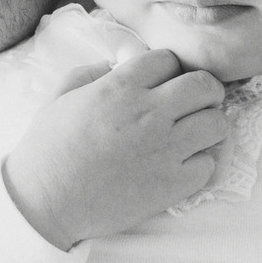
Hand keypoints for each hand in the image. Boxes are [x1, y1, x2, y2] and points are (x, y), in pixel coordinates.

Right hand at [1, 49, 227, 250]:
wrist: (44, 204)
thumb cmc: (47, 150)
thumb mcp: (60, 97)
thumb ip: (91, 72)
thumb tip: (116, 62)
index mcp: (120, 88)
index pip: (168, 59)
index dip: (169, 69)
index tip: (165, 83)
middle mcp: (148, 113)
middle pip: (204, 85)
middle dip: (205, 90)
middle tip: (196, 103)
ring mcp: (164, 150)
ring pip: (217, 123)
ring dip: (209, 125)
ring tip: (195, 135)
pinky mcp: (172, 185)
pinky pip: (208, 165)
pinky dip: (200, 164)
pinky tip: (183, 166)